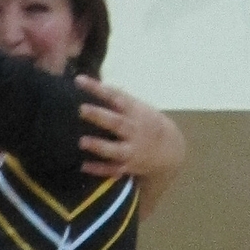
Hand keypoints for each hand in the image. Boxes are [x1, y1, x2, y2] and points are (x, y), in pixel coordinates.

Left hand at [74, 75, 185, 217]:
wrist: (170, 149)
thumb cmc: (145, 121)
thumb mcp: (137, 106)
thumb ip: (116, 96)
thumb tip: (87, 82)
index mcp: (134, 111)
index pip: (115, 96)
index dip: (97, 89)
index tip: (79, 80)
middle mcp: (134, 130)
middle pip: (116, 122)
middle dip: (99, 116)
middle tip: (81, 109)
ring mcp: (132, 149)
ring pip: (115, 149)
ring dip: (99, 146)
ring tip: (82, 141)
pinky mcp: (128, 166)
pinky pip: (113, 169)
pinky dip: (99, 169)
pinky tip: (83, 166)